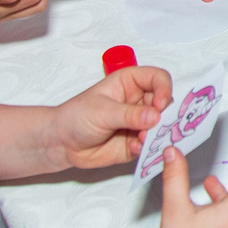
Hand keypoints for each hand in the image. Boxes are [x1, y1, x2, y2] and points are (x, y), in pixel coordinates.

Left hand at [46, 65, 172, 170]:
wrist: (62, 143)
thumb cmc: (76, 117)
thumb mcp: (102, 111)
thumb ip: (129, 114)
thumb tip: (155, 116)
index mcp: (131, 83)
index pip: (158, 78)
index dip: (164, 89)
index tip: (160, 105)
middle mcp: (139, 101)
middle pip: (165, 104)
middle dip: (163, 117)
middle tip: (153, 127)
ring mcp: (140, 123)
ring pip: (162, 127)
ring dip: (156, 135)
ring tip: (141, 140)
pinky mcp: (137, 142)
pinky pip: (151, 145)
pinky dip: (146, 148)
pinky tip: (132, 148)